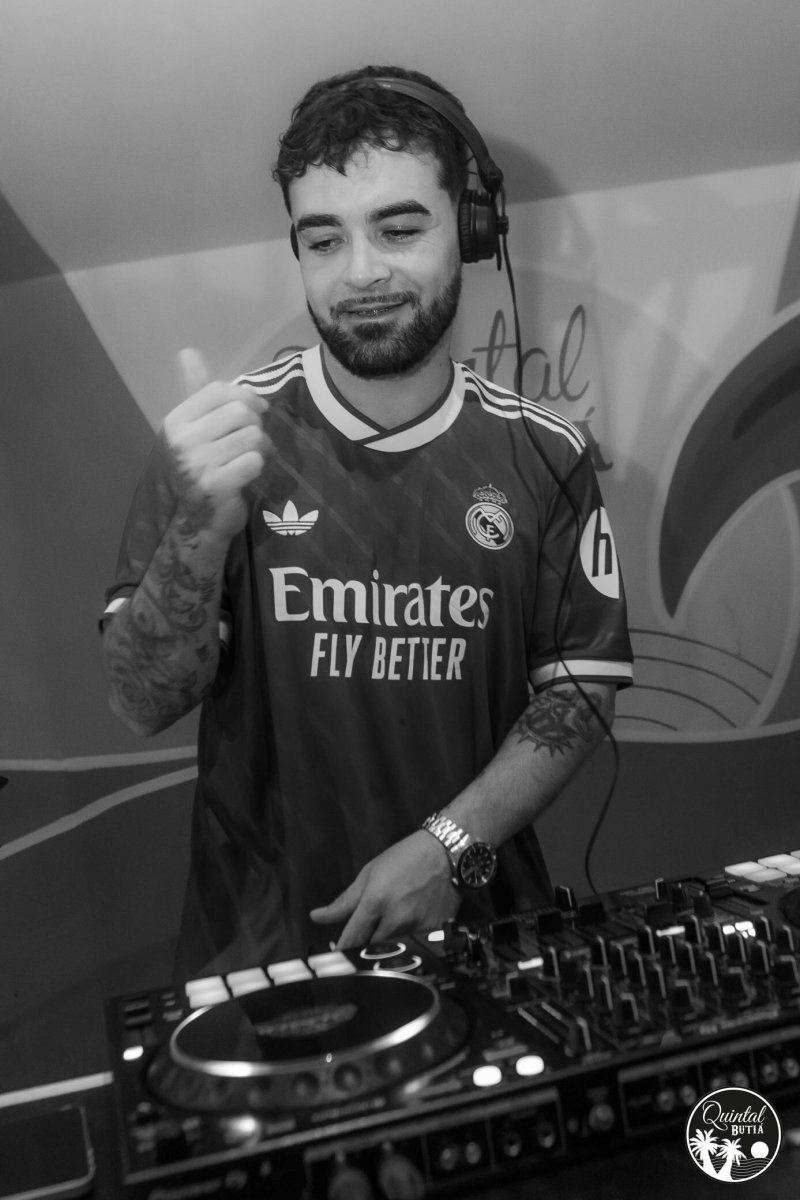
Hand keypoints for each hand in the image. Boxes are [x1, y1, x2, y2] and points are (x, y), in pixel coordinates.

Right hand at [162, 348, 270, 539]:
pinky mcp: (215, 485)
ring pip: (252, 436)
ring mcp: (196, 464)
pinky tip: (249, 475)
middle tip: (255, 441)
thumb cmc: (200, 469)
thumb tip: (187, 352)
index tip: (257, 410)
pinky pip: (254, 461)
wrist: (196, 520)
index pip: (219, 390)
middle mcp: (181, 440)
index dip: (246, 396)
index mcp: (175, 421)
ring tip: (253, 458)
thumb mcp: (194, 428)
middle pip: (241, 411)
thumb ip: (196, 391)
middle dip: (256, 425)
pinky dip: (259, 467)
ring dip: (261, 447)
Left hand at [310, 831, 460, 947]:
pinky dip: (409, 944)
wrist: (446, 852)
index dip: (341, 950)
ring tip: (387, 934)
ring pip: (393, 950)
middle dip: (363, 948)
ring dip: (385, 947)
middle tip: (363, 941)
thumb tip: (315, 917)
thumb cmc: (403, 859)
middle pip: (371, 948)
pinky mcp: (436, 932)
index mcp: (375, 902)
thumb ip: (344, 901)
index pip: (352, 938)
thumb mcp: (369, 874)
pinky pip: (416, 947)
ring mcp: (417, 928)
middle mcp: (395, 919)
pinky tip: (410, 932)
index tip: (336, 954)